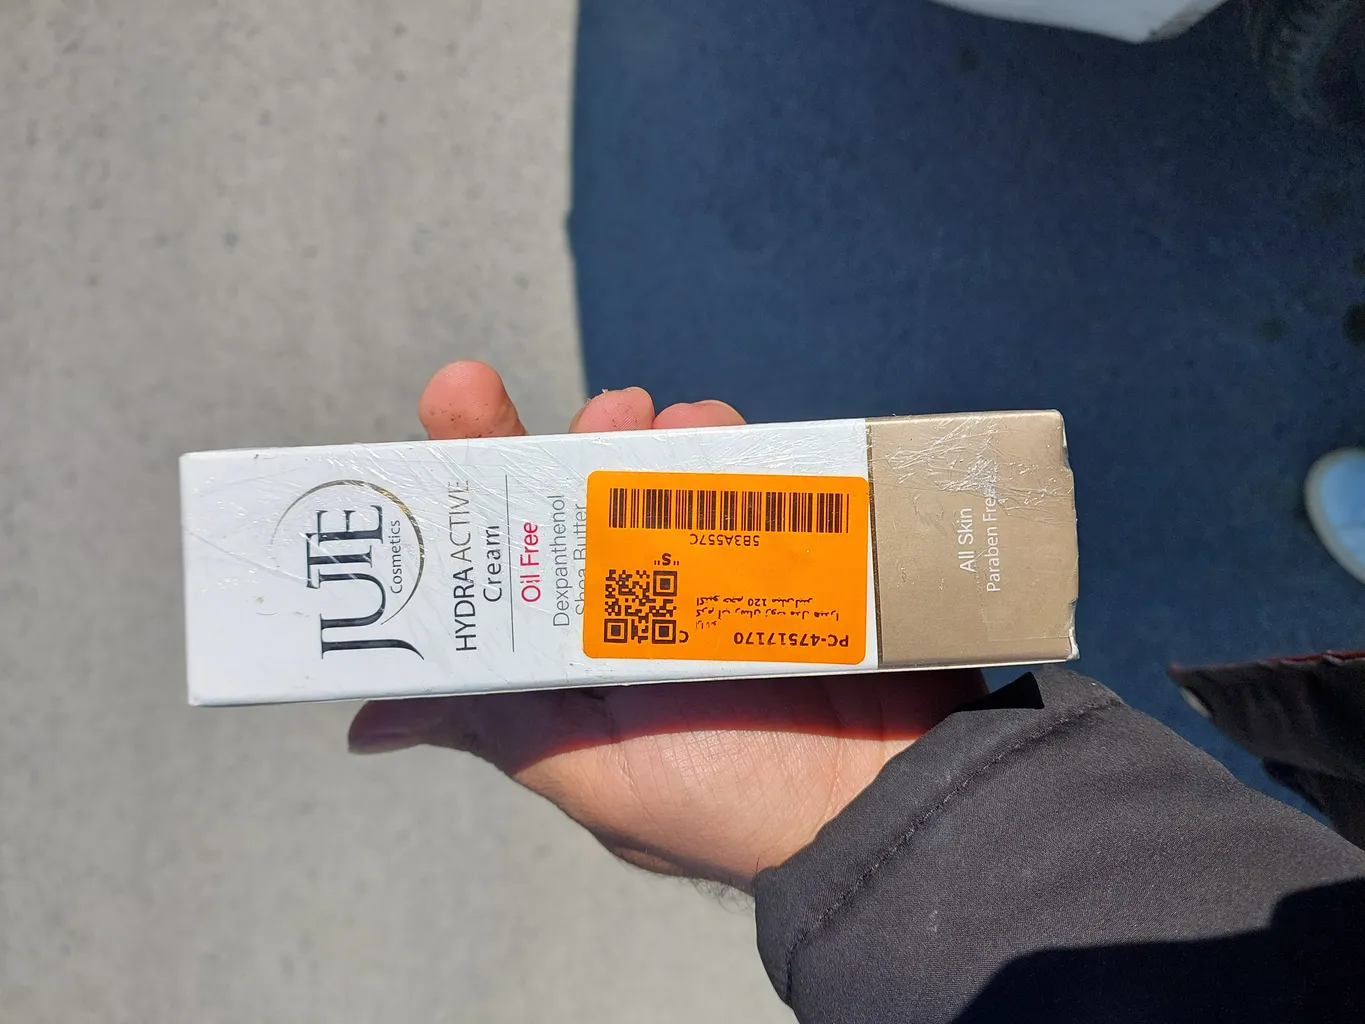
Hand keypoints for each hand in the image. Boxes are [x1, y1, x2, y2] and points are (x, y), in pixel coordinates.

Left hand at [349, 362, 986, 891]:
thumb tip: (368, 725)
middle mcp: (644, 601)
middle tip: (597, 412)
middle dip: (574, 435)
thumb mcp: (586, 766)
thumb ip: (492, 722)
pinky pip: (754, 477)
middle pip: (589, 492)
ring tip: (659, 422)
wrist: (878, 810)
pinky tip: (719, 434)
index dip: (477, 470)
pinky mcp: (791, 551)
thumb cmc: (726, 807)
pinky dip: (733, 445)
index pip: (512, 547)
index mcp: (582, 648)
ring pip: (669, 475)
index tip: (463, 396)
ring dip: (653, 433)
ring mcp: (720, 569)